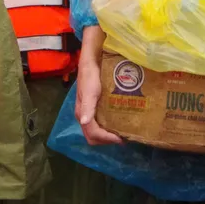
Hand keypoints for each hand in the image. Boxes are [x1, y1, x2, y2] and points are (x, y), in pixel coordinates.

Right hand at [74, 30, 121, 145]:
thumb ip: (87, 107)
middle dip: (106, 141)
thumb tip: (84, 121)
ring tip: (121, 132)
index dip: (107, 139)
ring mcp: (88, 112)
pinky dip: (107, 128)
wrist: (91, 63)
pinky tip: (117, 123)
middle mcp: (84, 116)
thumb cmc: (90, 76)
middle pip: (93, 137)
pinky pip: (99, 123)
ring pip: (95, 131)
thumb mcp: (90, 91)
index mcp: (82, 114)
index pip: (93, 134)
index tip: (121, 139)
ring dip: (107, 135)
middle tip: (122, 138)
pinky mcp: (93, 107)